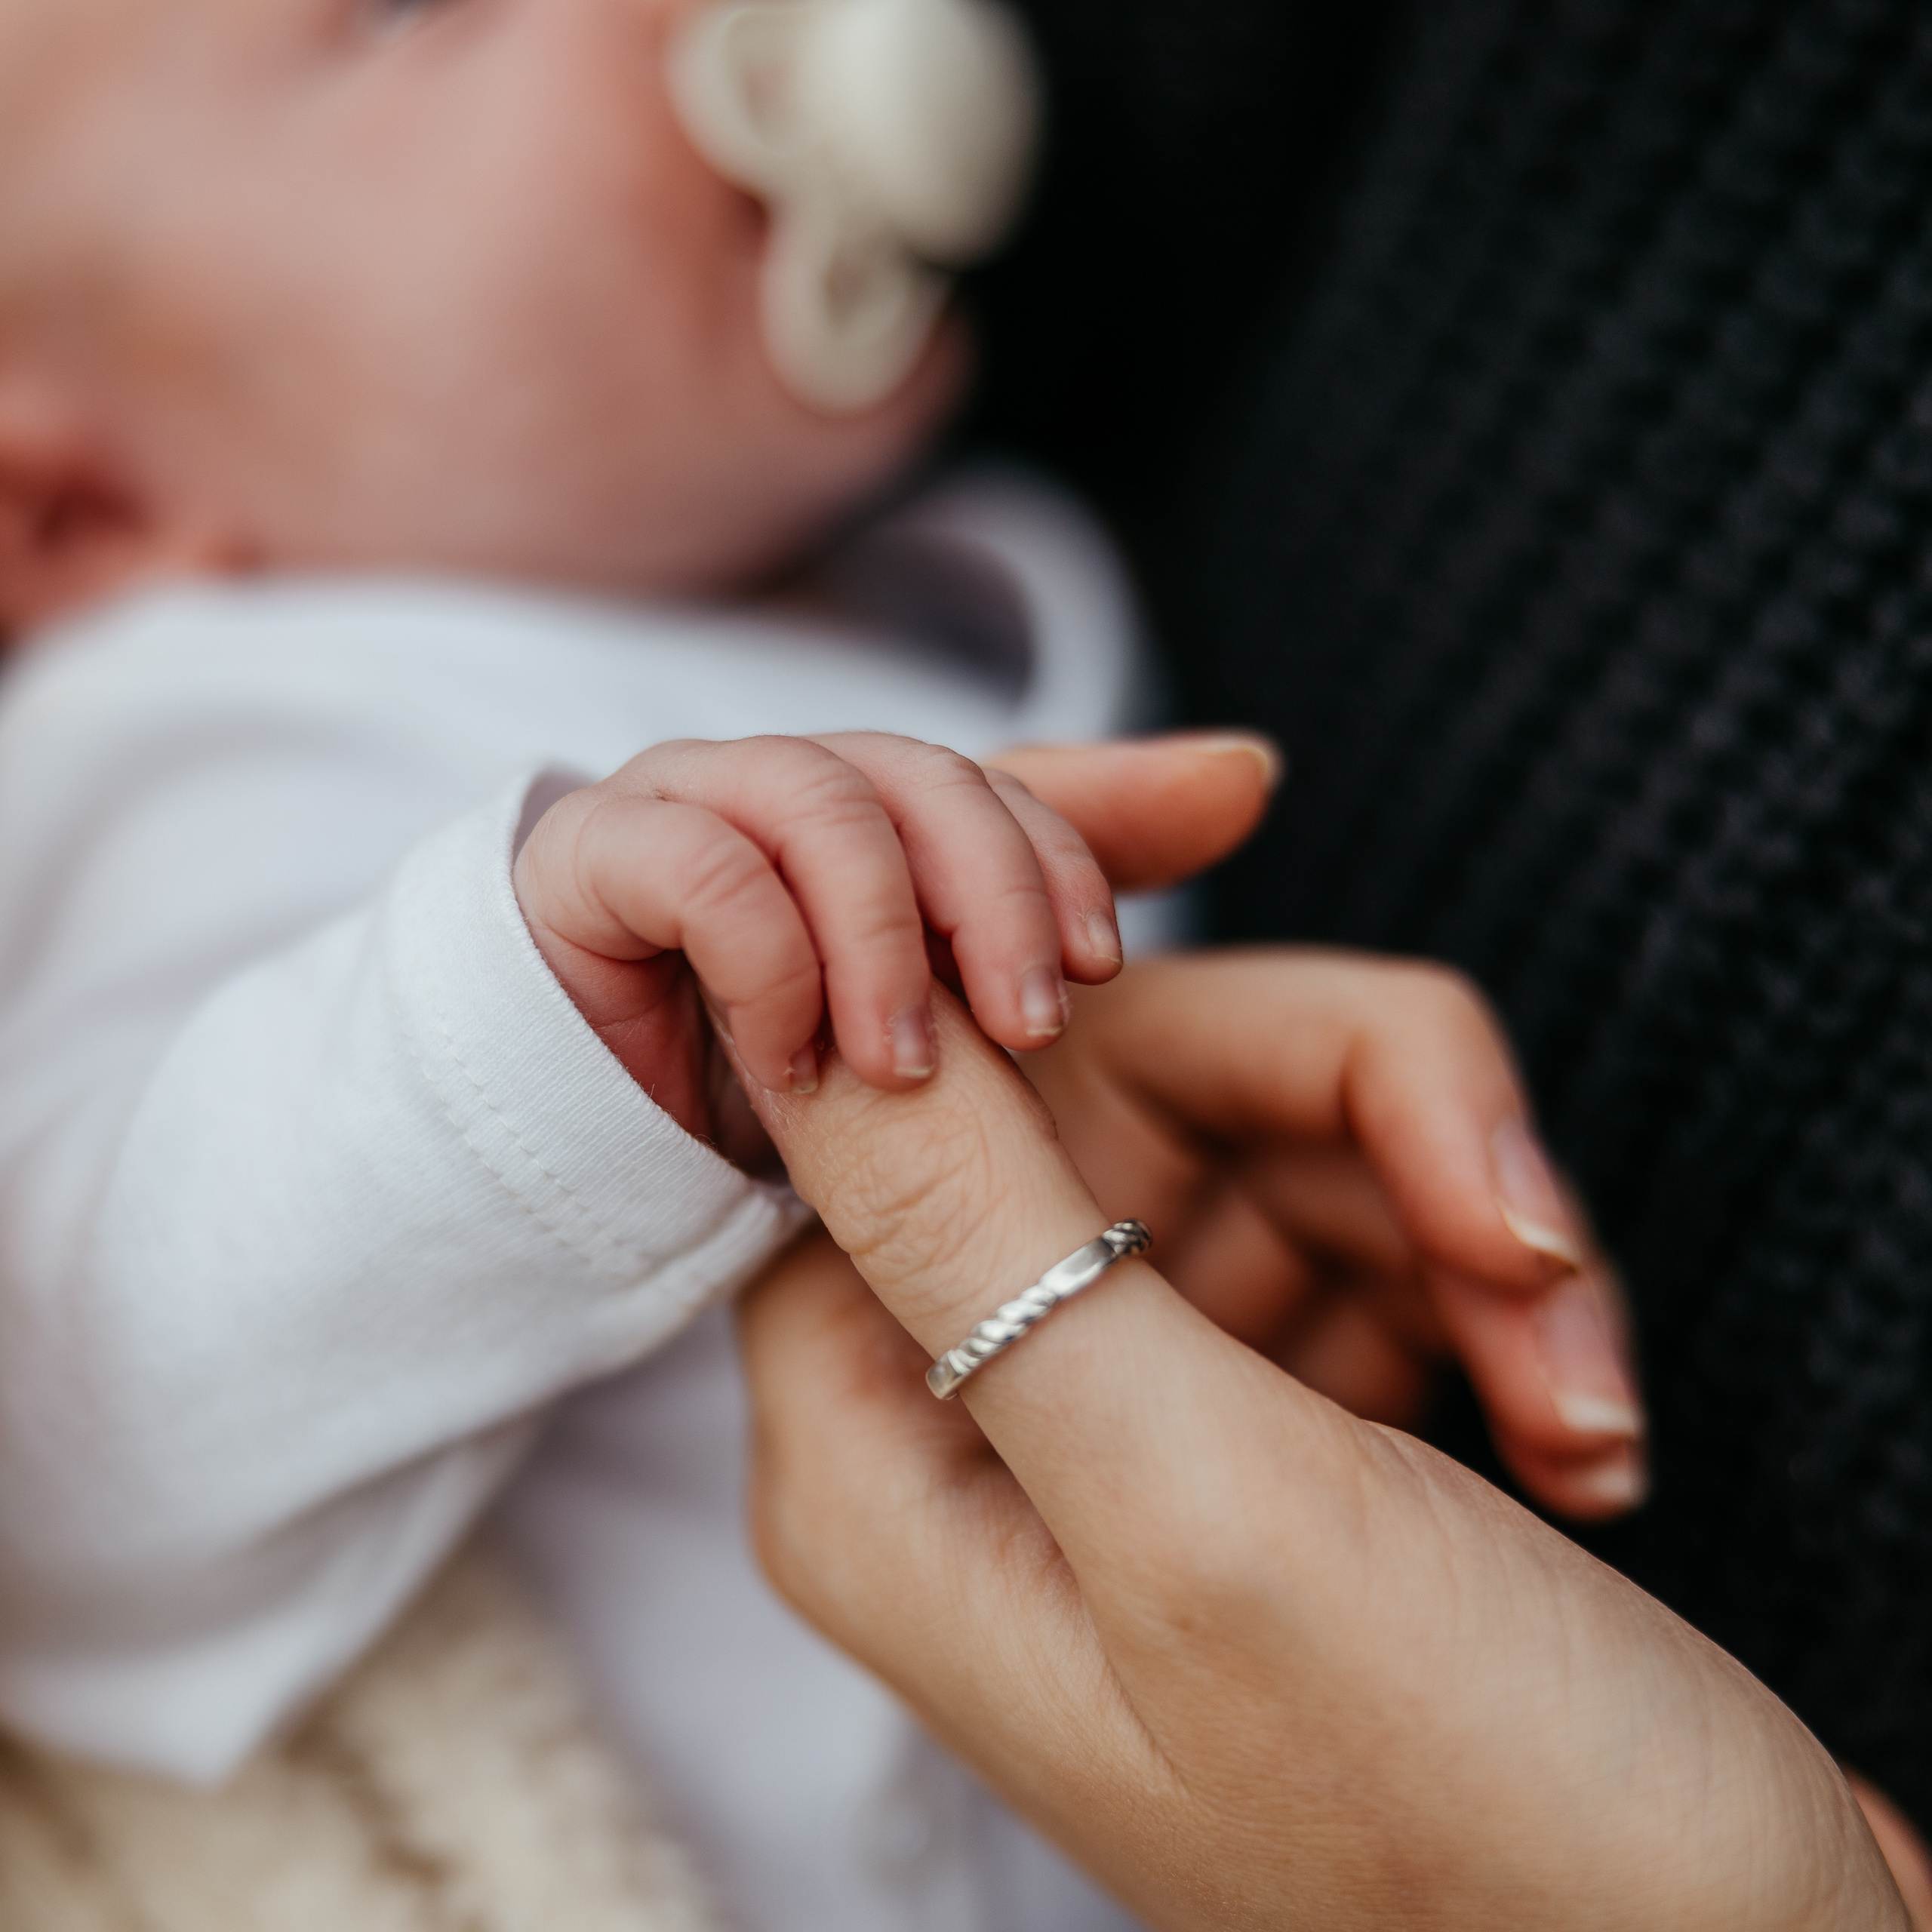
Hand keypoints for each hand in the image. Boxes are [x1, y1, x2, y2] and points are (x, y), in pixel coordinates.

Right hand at [513, 730, 1272, 1137]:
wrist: (580, 1130)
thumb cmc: (776, 1067)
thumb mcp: (934, 1017)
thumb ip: (1058, 906)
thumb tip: (1258, 766)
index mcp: (880, 812)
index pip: (1004, 786)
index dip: (1067, 859)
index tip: (1105, 968)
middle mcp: (791, 783)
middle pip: (922, 775)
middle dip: (994, 895)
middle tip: (1032, 1028)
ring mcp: (688, 801)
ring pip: (821, 806)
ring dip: (882, 942)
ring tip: (904, 1068)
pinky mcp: (590, 853)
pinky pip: (704, 870)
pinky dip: (768, 967)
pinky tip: (789, 1061)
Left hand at [730, 995, 1908, 1931]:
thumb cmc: (1471, 1827)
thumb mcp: (1204, 1510)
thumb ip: (982, 1243)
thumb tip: (799, 1011)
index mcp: (884, 1447)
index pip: (887, 1101)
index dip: (1023, 959)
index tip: (1200, 840)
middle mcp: (987, 1410)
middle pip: (1127, 1089)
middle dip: (1362, 1120)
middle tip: (1525, 1235)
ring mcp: (1145, 1407)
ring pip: (1280, 1145)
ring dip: (1462, 1229)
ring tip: (1577, 1385)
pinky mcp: (1286, 1415)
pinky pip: (1370, 1238)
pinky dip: (1494, 1304)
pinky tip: (1582, 1431)